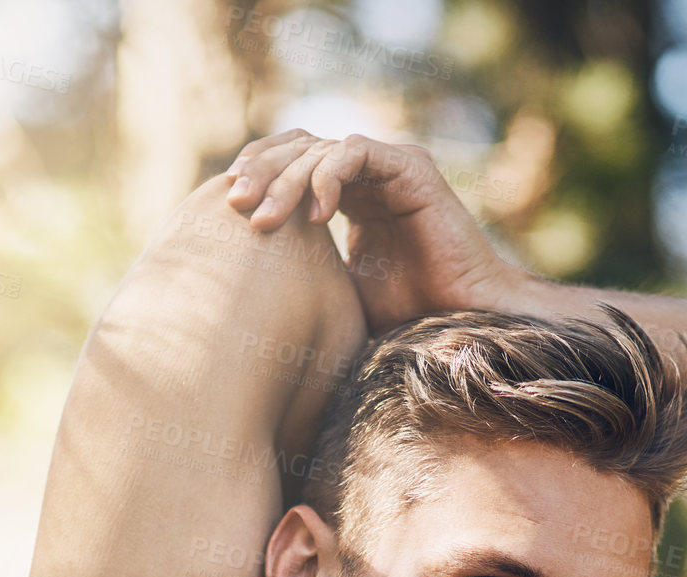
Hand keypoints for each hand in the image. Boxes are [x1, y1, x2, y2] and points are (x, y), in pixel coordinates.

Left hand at [224, 129, 520, 332]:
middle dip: (263, 173)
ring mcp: (389, 166)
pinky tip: (316, 214)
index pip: (292, 165)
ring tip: (267, 215)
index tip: (226, 210)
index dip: (258, 177)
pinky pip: (357, 154)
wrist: (459, 317)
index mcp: (348, 195)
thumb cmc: (404, 311)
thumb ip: (304, 268)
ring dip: (289, 178)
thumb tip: (245, 283)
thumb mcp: (337, 290)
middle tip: (236, 203)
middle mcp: (366, 175)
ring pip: (322, 150)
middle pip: (300, 149)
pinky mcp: (411, 167)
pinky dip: (330, 176)